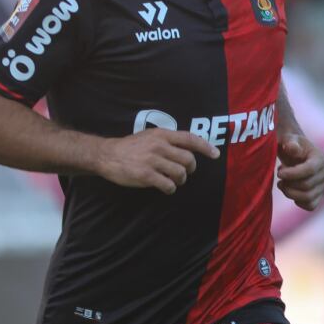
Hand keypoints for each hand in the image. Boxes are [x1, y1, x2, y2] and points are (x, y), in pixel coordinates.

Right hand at [93, 129, 218, 194]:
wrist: (108, 155)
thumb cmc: (131, 146)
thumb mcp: (150, 136)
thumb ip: (168, 140)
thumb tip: (189, 147)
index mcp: (162, 134)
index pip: (190, 139)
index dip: (205, 147)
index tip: (216, 155)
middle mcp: (159, 146)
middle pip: (188, 160)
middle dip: (190, 169)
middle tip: (185, 172)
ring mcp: (152, 160)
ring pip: (180, 173)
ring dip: (180, 180)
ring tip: (173, 180)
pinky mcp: (146, 175)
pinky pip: (168, 185)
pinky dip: (170, 188)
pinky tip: (165, 187)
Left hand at [276, 133, 323, 210]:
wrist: (294, 153)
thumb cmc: (290, 145)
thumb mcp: (288, 140)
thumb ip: (290, 143)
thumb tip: (292, 148)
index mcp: (321, 157)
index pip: (310, 170)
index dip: (292, 174)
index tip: (279, 173)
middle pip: (307, 185)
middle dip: (289, 184)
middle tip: (279, 177)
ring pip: (308, 197)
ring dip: (290, 193)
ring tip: (282, 184)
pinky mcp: (320, 194)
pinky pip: (311, 206)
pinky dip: (298, 201)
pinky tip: (291, 191)